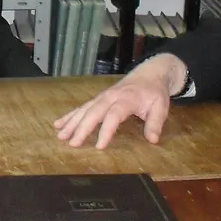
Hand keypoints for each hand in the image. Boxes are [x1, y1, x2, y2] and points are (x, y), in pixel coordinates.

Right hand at [53, 54, 183, 148]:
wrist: (149, 73)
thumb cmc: (154, 92)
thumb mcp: (161, 106)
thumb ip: (155, 122)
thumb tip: (152, 139)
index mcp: (127, 99)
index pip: (114, 115)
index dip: (106, 130)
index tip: (99, 146)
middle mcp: (111, 96)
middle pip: (94, 112)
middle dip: (82, 128)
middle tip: (72, 143)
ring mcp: (102, 96)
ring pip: (84, 109)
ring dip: (71, 122)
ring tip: (60, 135)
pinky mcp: (98, 98)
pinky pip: (82, 107)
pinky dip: (70, 115)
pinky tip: (58, 124)